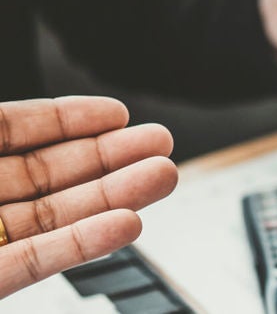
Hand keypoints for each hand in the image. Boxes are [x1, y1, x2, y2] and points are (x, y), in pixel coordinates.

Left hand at [0, 97, 176, 297]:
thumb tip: (6, 116)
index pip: (11, 133)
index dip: (65, 122)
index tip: (115, 114)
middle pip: (45, 175)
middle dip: (110, 157)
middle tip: (160, 144)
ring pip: (53, 217)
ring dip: (113, 197)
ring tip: (162, 177)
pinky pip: (36, 261)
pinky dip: (83, 244)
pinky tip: (126, 224)